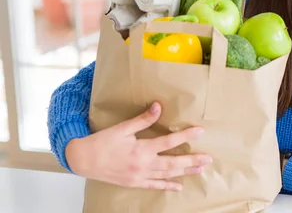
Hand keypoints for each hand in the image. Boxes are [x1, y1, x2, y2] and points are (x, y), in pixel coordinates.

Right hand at [65, 101, 209, 190]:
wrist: (83, 160)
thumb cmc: (102, 142)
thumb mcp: (122, 128)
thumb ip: (143, 119)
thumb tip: (158, 106)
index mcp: (141, 149)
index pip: (169, 142)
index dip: (186, 136)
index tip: (200, 131)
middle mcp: (143, 165)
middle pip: (173, 163)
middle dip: (192, 160)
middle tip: (208, 158)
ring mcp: (139, 176)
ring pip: (167, 175)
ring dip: (184, 172)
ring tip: (200, 170)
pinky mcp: (134, 183)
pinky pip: (154, 186)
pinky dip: (167, 186)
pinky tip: (178, 186)